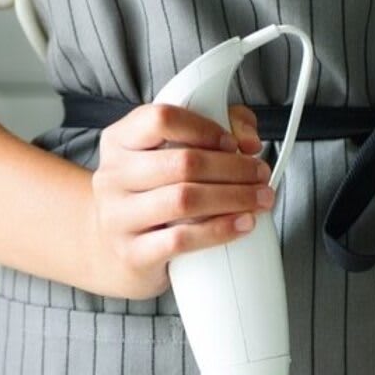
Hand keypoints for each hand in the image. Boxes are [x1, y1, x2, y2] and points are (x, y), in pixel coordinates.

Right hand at [83, 104, 268, 298]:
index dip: (204, 128)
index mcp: (119, 141)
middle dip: (234, 168)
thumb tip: (248, 141)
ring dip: (234, 197)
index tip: (233, 143)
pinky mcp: (133, 254)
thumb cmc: (151, 197)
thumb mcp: (167, 156)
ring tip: (260, 199)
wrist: (115, 252)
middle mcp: (113, 176)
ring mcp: (119, 217)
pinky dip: (220, 230)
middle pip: (183, 163)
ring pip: (184, 200)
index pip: (160, 120)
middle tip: (261, 174)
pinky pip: (181, 240)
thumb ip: (214, 130)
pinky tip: (243, 224)